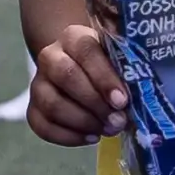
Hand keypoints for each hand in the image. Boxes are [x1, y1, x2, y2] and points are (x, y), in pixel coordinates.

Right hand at [25, 24, 127, 146]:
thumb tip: (142, 97)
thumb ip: (127, 70)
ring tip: (108, 129)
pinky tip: (91, 137)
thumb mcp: (118, 58)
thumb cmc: (107, 64)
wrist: (79, 68)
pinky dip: (69, 136)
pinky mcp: (33, 108)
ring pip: (52, 104)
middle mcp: (50, 56)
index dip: (104, 78)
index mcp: (74, 37)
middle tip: (118, 121)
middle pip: (66, 77)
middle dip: (95, 103)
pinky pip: (42, 126)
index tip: (122, 101)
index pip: (86, 51)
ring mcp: (38, 83)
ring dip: (83, 122)